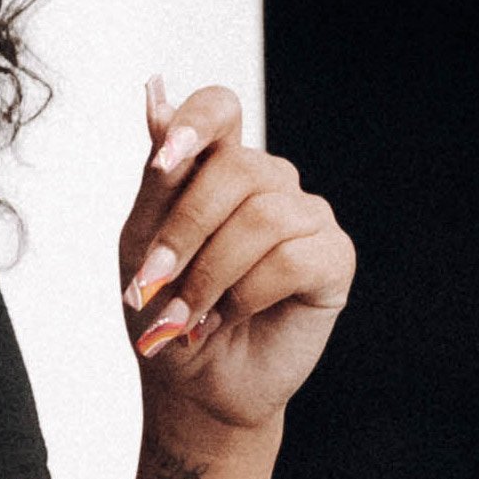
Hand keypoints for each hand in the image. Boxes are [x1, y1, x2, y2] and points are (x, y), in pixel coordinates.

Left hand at [119, 78, 354, 431]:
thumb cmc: (167, 312)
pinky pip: (291, 258)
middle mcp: (270, 183)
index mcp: (220, 167)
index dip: (196, 123)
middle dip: (185, 231)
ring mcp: (306, 217)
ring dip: (210, 275)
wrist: (195, 388)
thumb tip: (154, 91)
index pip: (220, 108)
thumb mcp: (144, 241)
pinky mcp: (334, 258)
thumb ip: (159, 175)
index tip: (163, 160)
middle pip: (237, 167)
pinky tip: (229, 317)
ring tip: (187, 316)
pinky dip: (247, 295)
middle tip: (152, 282)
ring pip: (262, 217)